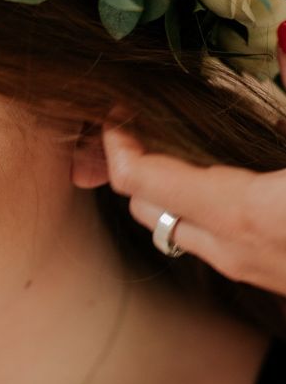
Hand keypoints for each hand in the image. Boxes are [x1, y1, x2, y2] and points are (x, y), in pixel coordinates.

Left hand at [100, 26, 285, 294]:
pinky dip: (188, 204)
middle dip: (130, 162)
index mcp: (246, 212)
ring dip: (156, 185)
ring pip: (169, 226)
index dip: (117, 140)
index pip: (138, 178)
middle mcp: (232, 247)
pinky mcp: (264, 275)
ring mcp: (246, 268)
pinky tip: (213, 174)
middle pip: (142, 204)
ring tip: (169, 142)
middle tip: (140, 121)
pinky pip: (202, 238)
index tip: (121, 108)